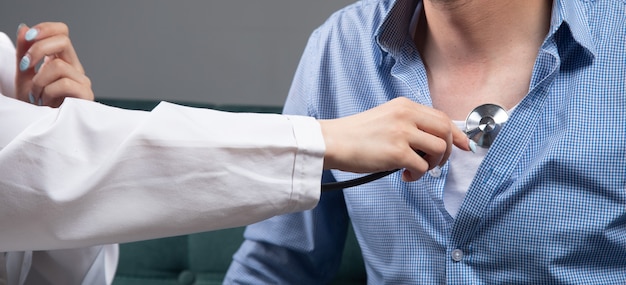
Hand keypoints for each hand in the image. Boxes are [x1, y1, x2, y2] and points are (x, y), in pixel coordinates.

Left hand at [15, 22, 92, 106]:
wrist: (42, 132)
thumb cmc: (34, 108)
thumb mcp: (24, 76)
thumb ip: (25, 53)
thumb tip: (24, 27)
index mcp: (61, 60)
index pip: (61, 32)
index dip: (46, 29)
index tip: (28, 38)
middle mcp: (74, 68)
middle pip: (63, 40)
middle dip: (37, 50)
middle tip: (24, 66)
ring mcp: (82, 81)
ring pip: (58, 65)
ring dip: (39, 81)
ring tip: (35, 97)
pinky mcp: (86, 96)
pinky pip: (65, 83)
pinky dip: (48, 92)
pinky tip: (45, 103)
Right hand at [319, 97, 470, 181]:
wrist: (333, 141)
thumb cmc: (356, 134)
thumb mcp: (386, 118)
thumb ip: (410, 124)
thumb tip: (436, 141)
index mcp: (405, 105)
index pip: (441, 117)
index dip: (456, 134)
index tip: (464, 145)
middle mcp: (406, 115)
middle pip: (445, 131)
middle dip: (447, 151)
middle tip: (434, 162)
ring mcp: (402, 133)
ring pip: (439, 150)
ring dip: (432, 164)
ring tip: (415, 168)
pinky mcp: (396, 152)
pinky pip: (422, 167)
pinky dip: (417, 175)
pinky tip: (404, 174)